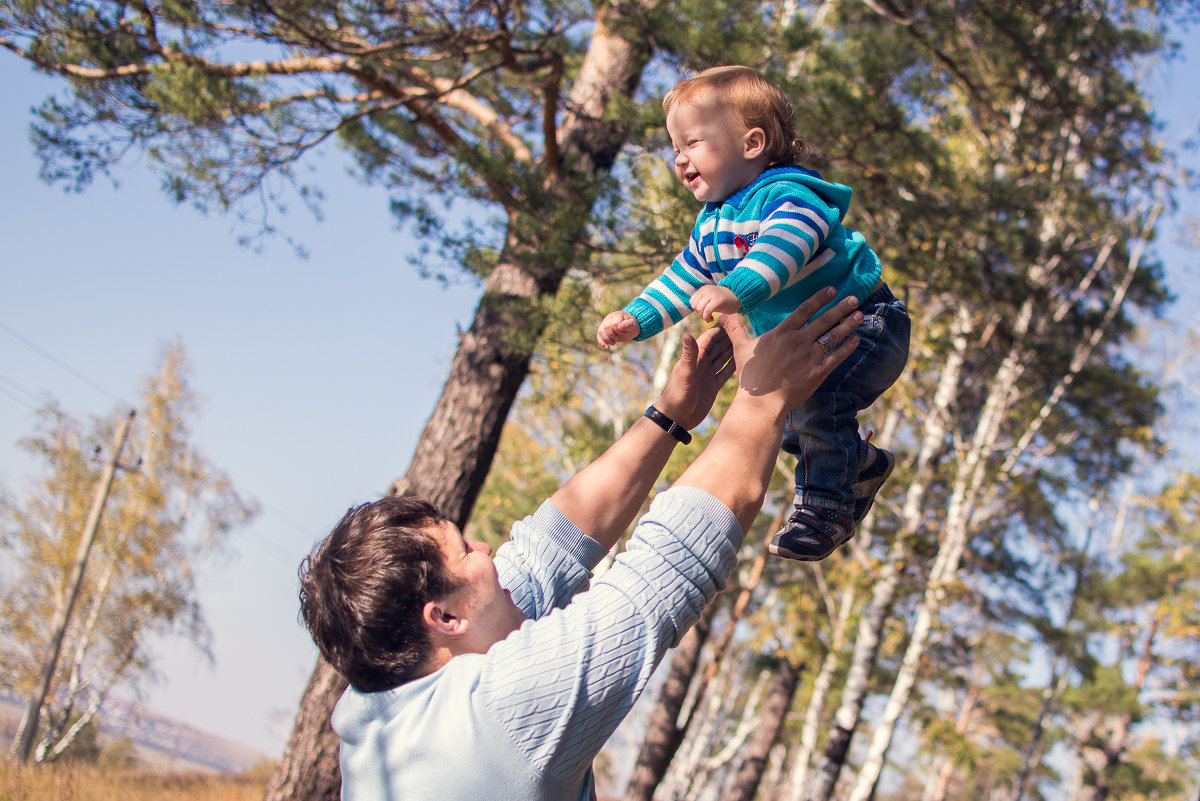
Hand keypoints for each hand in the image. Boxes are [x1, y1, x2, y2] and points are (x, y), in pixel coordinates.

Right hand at [597, 311, 640, 348]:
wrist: (629, 326)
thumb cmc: (631, 325)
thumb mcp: (633, 325)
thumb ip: (628, 325)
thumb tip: (619, 326)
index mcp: (617, 315)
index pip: (614, 324)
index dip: (619, 331)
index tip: (624, 331)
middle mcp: (609, 318)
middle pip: (606, 328)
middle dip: (613, 335)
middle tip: (620, 335)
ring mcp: (604, 323)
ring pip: (601, 332)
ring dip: (607, 339)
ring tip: (614, 343)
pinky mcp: (602, 330)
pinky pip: (598, 336)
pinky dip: (601, 342)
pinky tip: (606, 347)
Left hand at [654, 326, 735, 430]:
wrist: (677, 417)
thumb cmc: (677, 395)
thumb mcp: (685, 373)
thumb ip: (688, 354)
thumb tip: (686, 333)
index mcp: (695, 358)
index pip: (709, 338)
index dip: (719, 328)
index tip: (731, 318)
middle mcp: (702, 364)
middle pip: (718, 346)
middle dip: (729, 336)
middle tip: (744, 326)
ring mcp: (708, 375)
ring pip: (723, 358)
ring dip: (733, 350)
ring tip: (747, 340)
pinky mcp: (713, 386)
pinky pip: (725, 373)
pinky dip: (733, 366)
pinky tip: (743, 361)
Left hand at [690, 285, 741, 321]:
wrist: (739, 296)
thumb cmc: (724, 300)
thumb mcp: (711, 298)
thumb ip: (702, 301)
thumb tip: (694, 308)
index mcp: (703, 289)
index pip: (692, 301)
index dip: (696, 309)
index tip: (704, 312)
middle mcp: (706, 290)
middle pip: (695, 305)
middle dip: (699, 313)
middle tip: (707, 316)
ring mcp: (712, 294)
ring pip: (699, 308)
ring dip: (703, 317)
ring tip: (709, 318)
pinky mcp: (718, 300)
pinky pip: (707, 311)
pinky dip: (707, 318)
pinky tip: (712, 319)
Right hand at [717, 287, 861, 409]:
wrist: (761, 402)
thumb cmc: (750, 377)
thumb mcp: (740, 349)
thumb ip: (735, 329)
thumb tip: (721, 315)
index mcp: (782, 333)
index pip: (804, 310)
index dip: (819, 299)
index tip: (832, 290)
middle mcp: (798, 341)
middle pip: (823, 320)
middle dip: (840, 308)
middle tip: (854, 299)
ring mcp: (809, 356)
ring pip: (833, 336)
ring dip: (847, 324)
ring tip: (859, 314)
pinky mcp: (818, 372)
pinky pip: (836, 356)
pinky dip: (847, 347)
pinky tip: (856, 339)